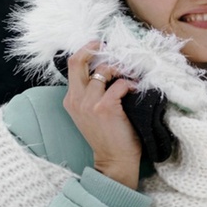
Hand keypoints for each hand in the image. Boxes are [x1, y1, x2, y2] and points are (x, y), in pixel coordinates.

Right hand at [64, 41, 141, 188]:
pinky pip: (119, 84)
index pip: (73, 65)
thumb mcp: (91, 112)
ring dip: (120, 68)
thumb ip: (92, 92)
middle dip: (93, 48)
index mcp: (71, 99)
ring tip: (130, 75)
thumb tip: (106, 67)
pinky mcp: (105, 107)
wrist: (114, 160)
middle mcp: (76, 99)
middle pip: (77, 61)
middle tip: (108, 46)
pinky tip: (135, 90)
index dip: (87, 52)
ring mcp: (89, 103)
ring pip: (103, 69)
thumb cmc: (108, 135)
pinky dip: (130, 84)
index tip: (101, 47)